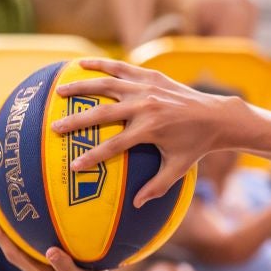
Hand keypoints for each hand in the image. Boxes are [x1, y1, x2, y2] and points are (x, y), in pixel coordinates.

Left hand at [0, 220, 143, 270]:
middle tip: (1, 208)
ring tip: (27, 209)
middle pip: (21, 250)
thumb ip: (67, 267)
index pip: (16, 255)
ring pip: (39, 248)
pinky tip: (62, 218)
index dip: (1, 237)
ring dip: (29, 232)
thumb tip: (49, 250)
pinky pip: (60, 246)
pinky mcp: (78, 267)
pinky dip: (55, 233)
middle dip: (9, 231)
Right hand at [41, 59, 247, 205]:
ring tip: (59, 91)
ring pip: (108, 85)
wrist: (216, 116)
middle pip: (103, 114)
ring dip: (82, 87)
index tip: (73, 167)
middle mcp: (147, 106)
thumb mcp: (178, 169)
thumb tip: (136, 205)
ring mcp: (148, 88)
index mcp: (151, 130)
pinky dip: (101, 64)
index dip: (93, 157)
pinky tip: (81, 64)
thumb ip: (157, 187)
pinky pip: (121, 67)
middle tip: (54, 128)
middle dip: (77, 122)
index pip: (114, 145)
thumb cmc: (196, 146)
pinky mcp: (151, 75)